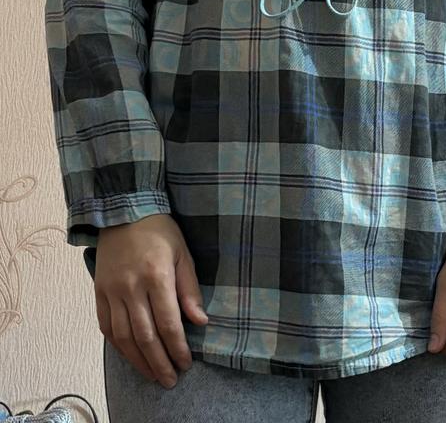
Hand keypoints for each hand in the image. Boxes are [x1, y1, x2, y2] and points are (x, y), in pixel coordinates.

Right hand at [95, 213, 207, 388]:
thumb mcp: (183, 253)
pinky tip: (130, 356)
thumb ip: (189, 288)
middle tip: (171, 379)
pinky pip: (106, 326)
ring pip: (124, 336)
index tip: (186, 363)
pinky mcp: (99, 292)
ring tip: (153, 375)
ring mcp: (112, 291)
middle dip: (159, 362)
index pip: (168, 322)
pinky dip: (118, 346)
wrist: (123, 211)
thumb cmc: (160, 231)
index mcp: (156, 276)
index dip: (177, 347)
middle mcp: (132, 287)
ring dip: (139, 361)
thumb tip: (200, 322)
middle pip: (145, 336)